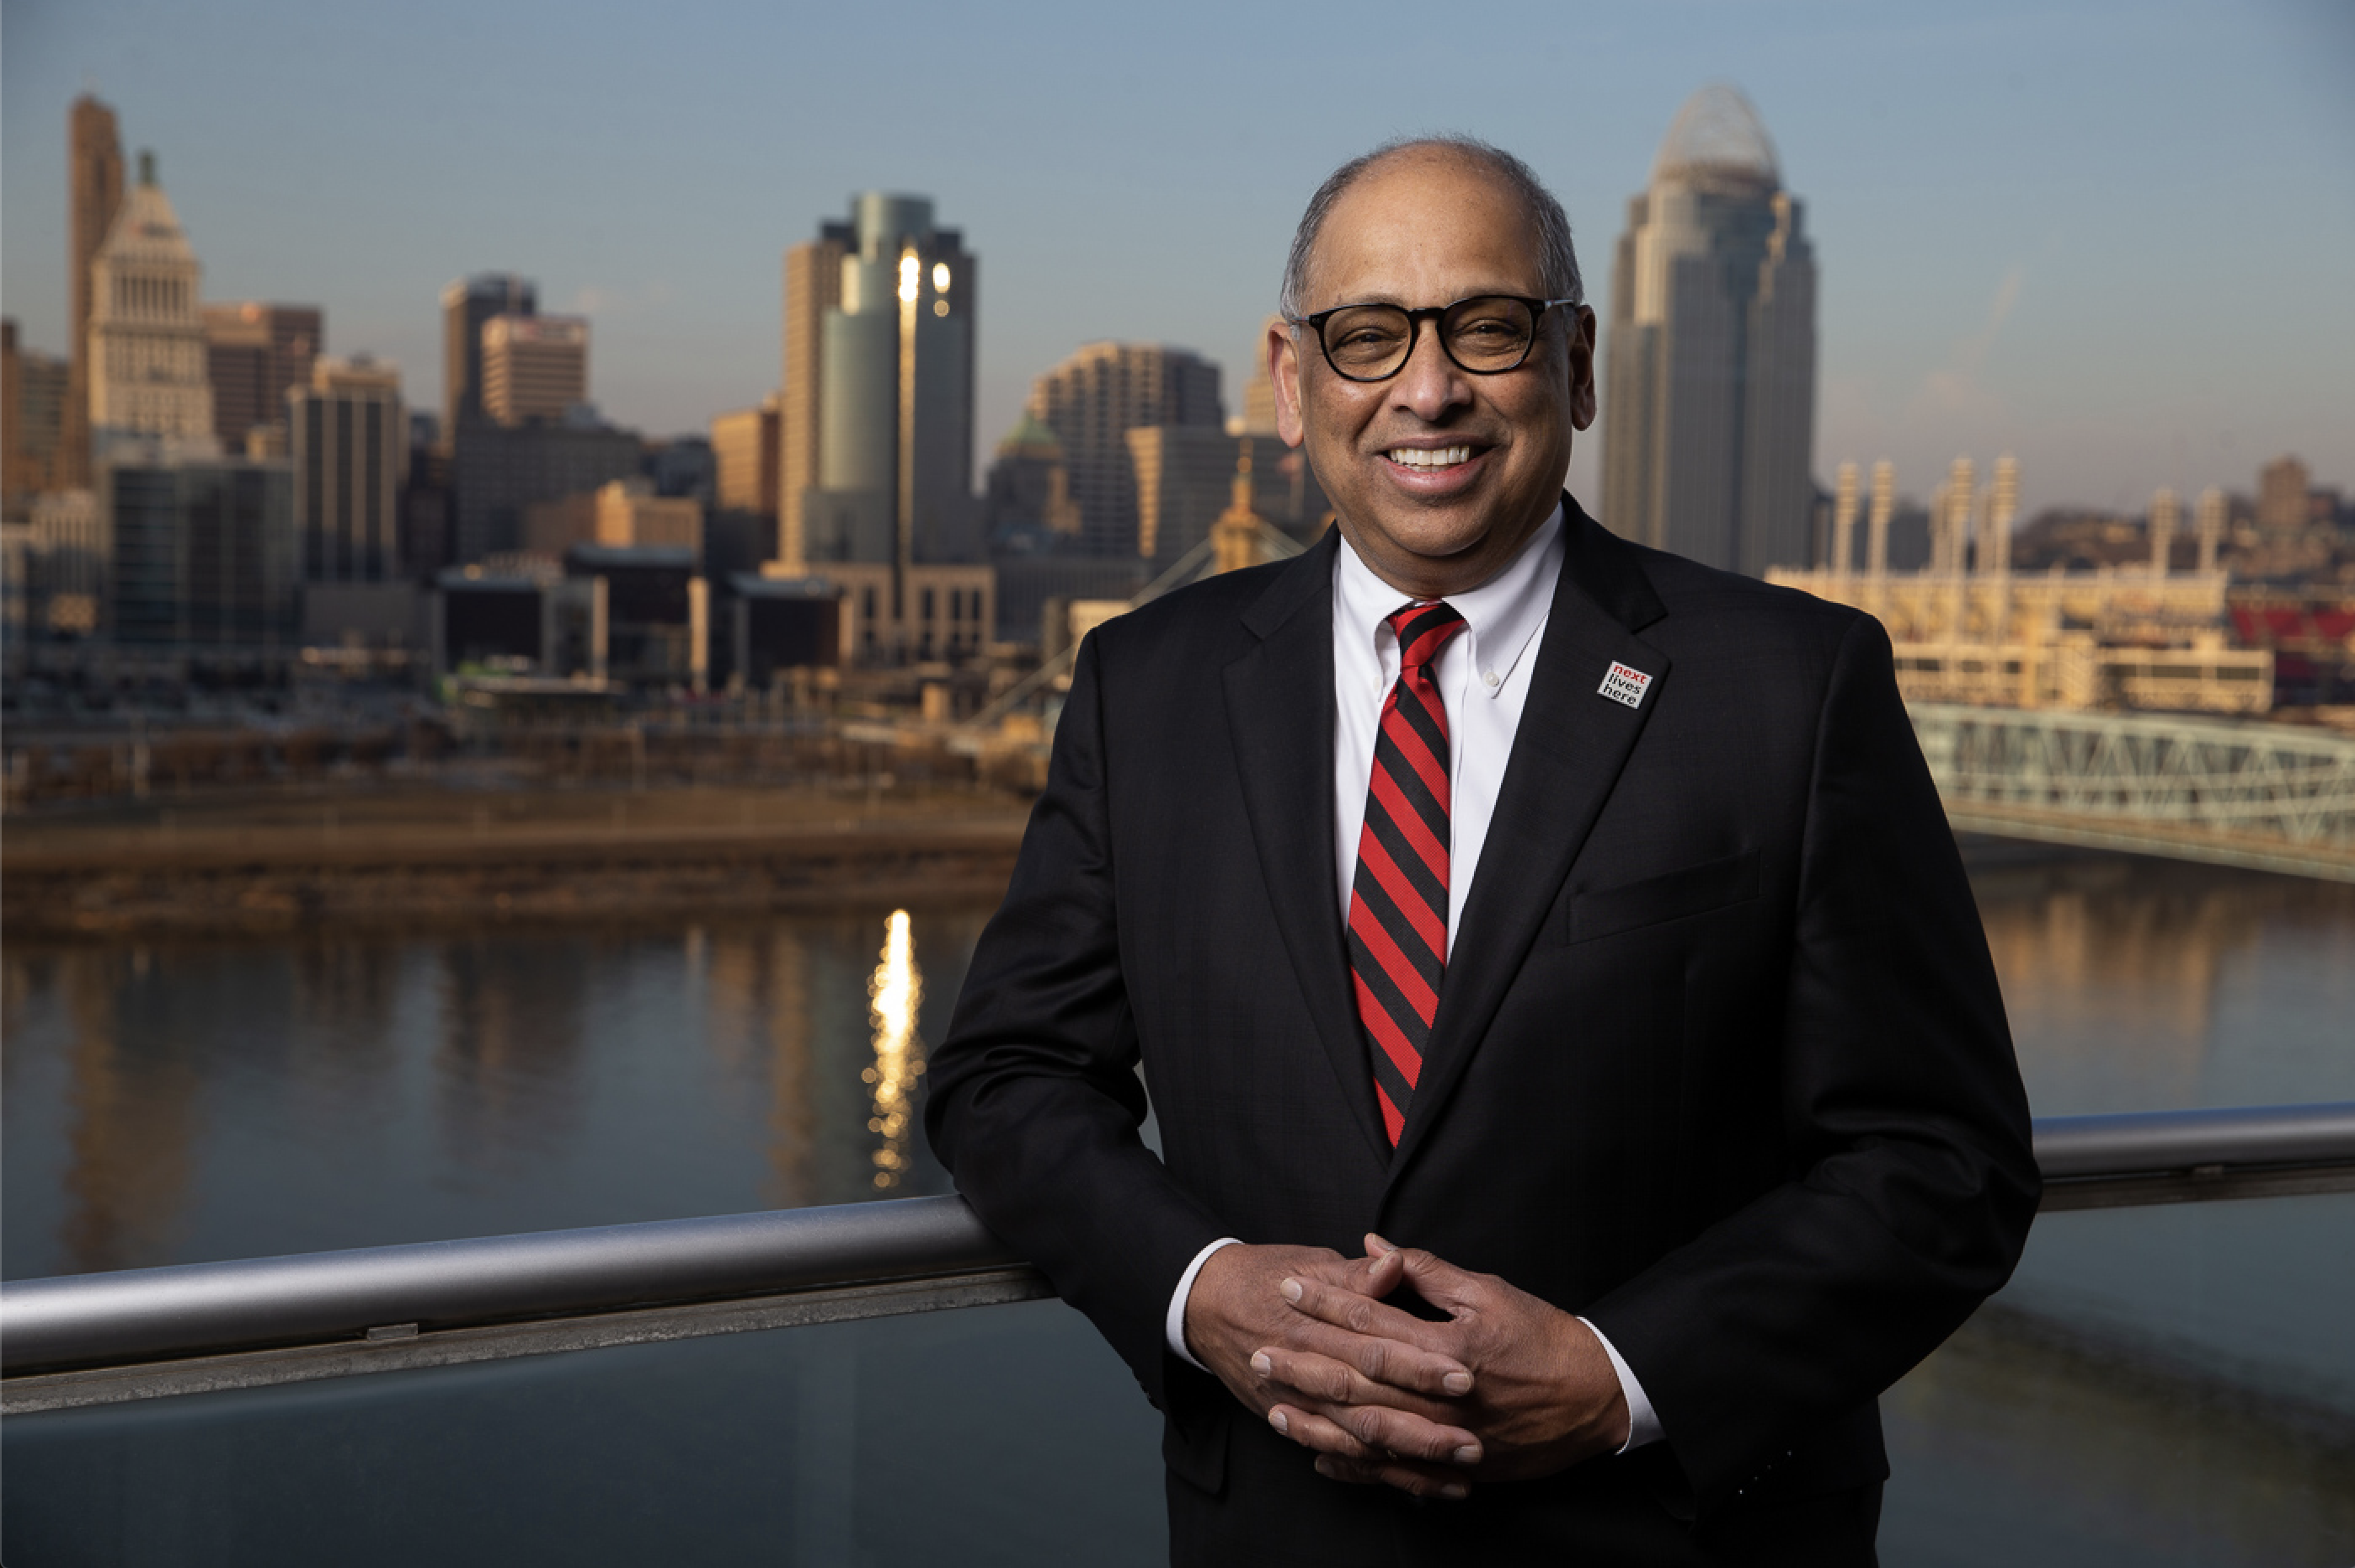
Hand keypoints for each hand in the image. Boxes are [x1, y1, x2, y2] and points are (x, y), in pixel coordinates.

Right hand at [1183, 1242, 1483, 1497]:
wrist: (1205, 1304)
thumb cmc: (1264, 1276)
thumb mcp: (1310, 1262)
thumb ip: (1357, 1274)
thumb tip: (1394, 1264)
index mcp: (1316, 1325)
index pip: (1376, 1346)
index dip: (1420, 1363)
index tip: (1464, 1375)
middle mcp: (1305, 1368)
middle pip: (1369, 1402)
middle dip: (1421, 1425)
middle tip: (1471, 1440)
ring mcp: (1297, 1402)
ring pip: (1356, 1439)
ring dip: (1407, 1459)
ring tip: (1455, 1473)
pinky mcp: (1292, 1421)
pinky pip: (1338, 1454)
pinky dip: (1376, 1473)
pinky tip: (1417, 1486)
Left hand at [1255, 1234, 1629, 1489]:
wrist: (1598, 1399)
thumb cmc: (1547, 1339)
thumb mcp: (1491, 1293)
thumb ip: (1429, 1272)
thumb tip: (1377, 1249)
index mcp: (1448, 1347)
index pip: (1371, 1318)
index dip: (1326, 1300)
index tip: (1289, 1286)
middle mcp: (1441, 1397)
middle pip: (1357, 1379)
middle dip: (1304, 1362)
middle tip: (1260, 1349)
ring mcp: (1446, 1438)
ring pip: (1367, 1431)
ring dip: (1317, 1419)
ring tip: (1274, 1403)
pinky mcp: (1455, 1466)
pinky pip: (1393, 1472)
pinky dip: (1354, 1465)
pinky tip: (1319, 1457)